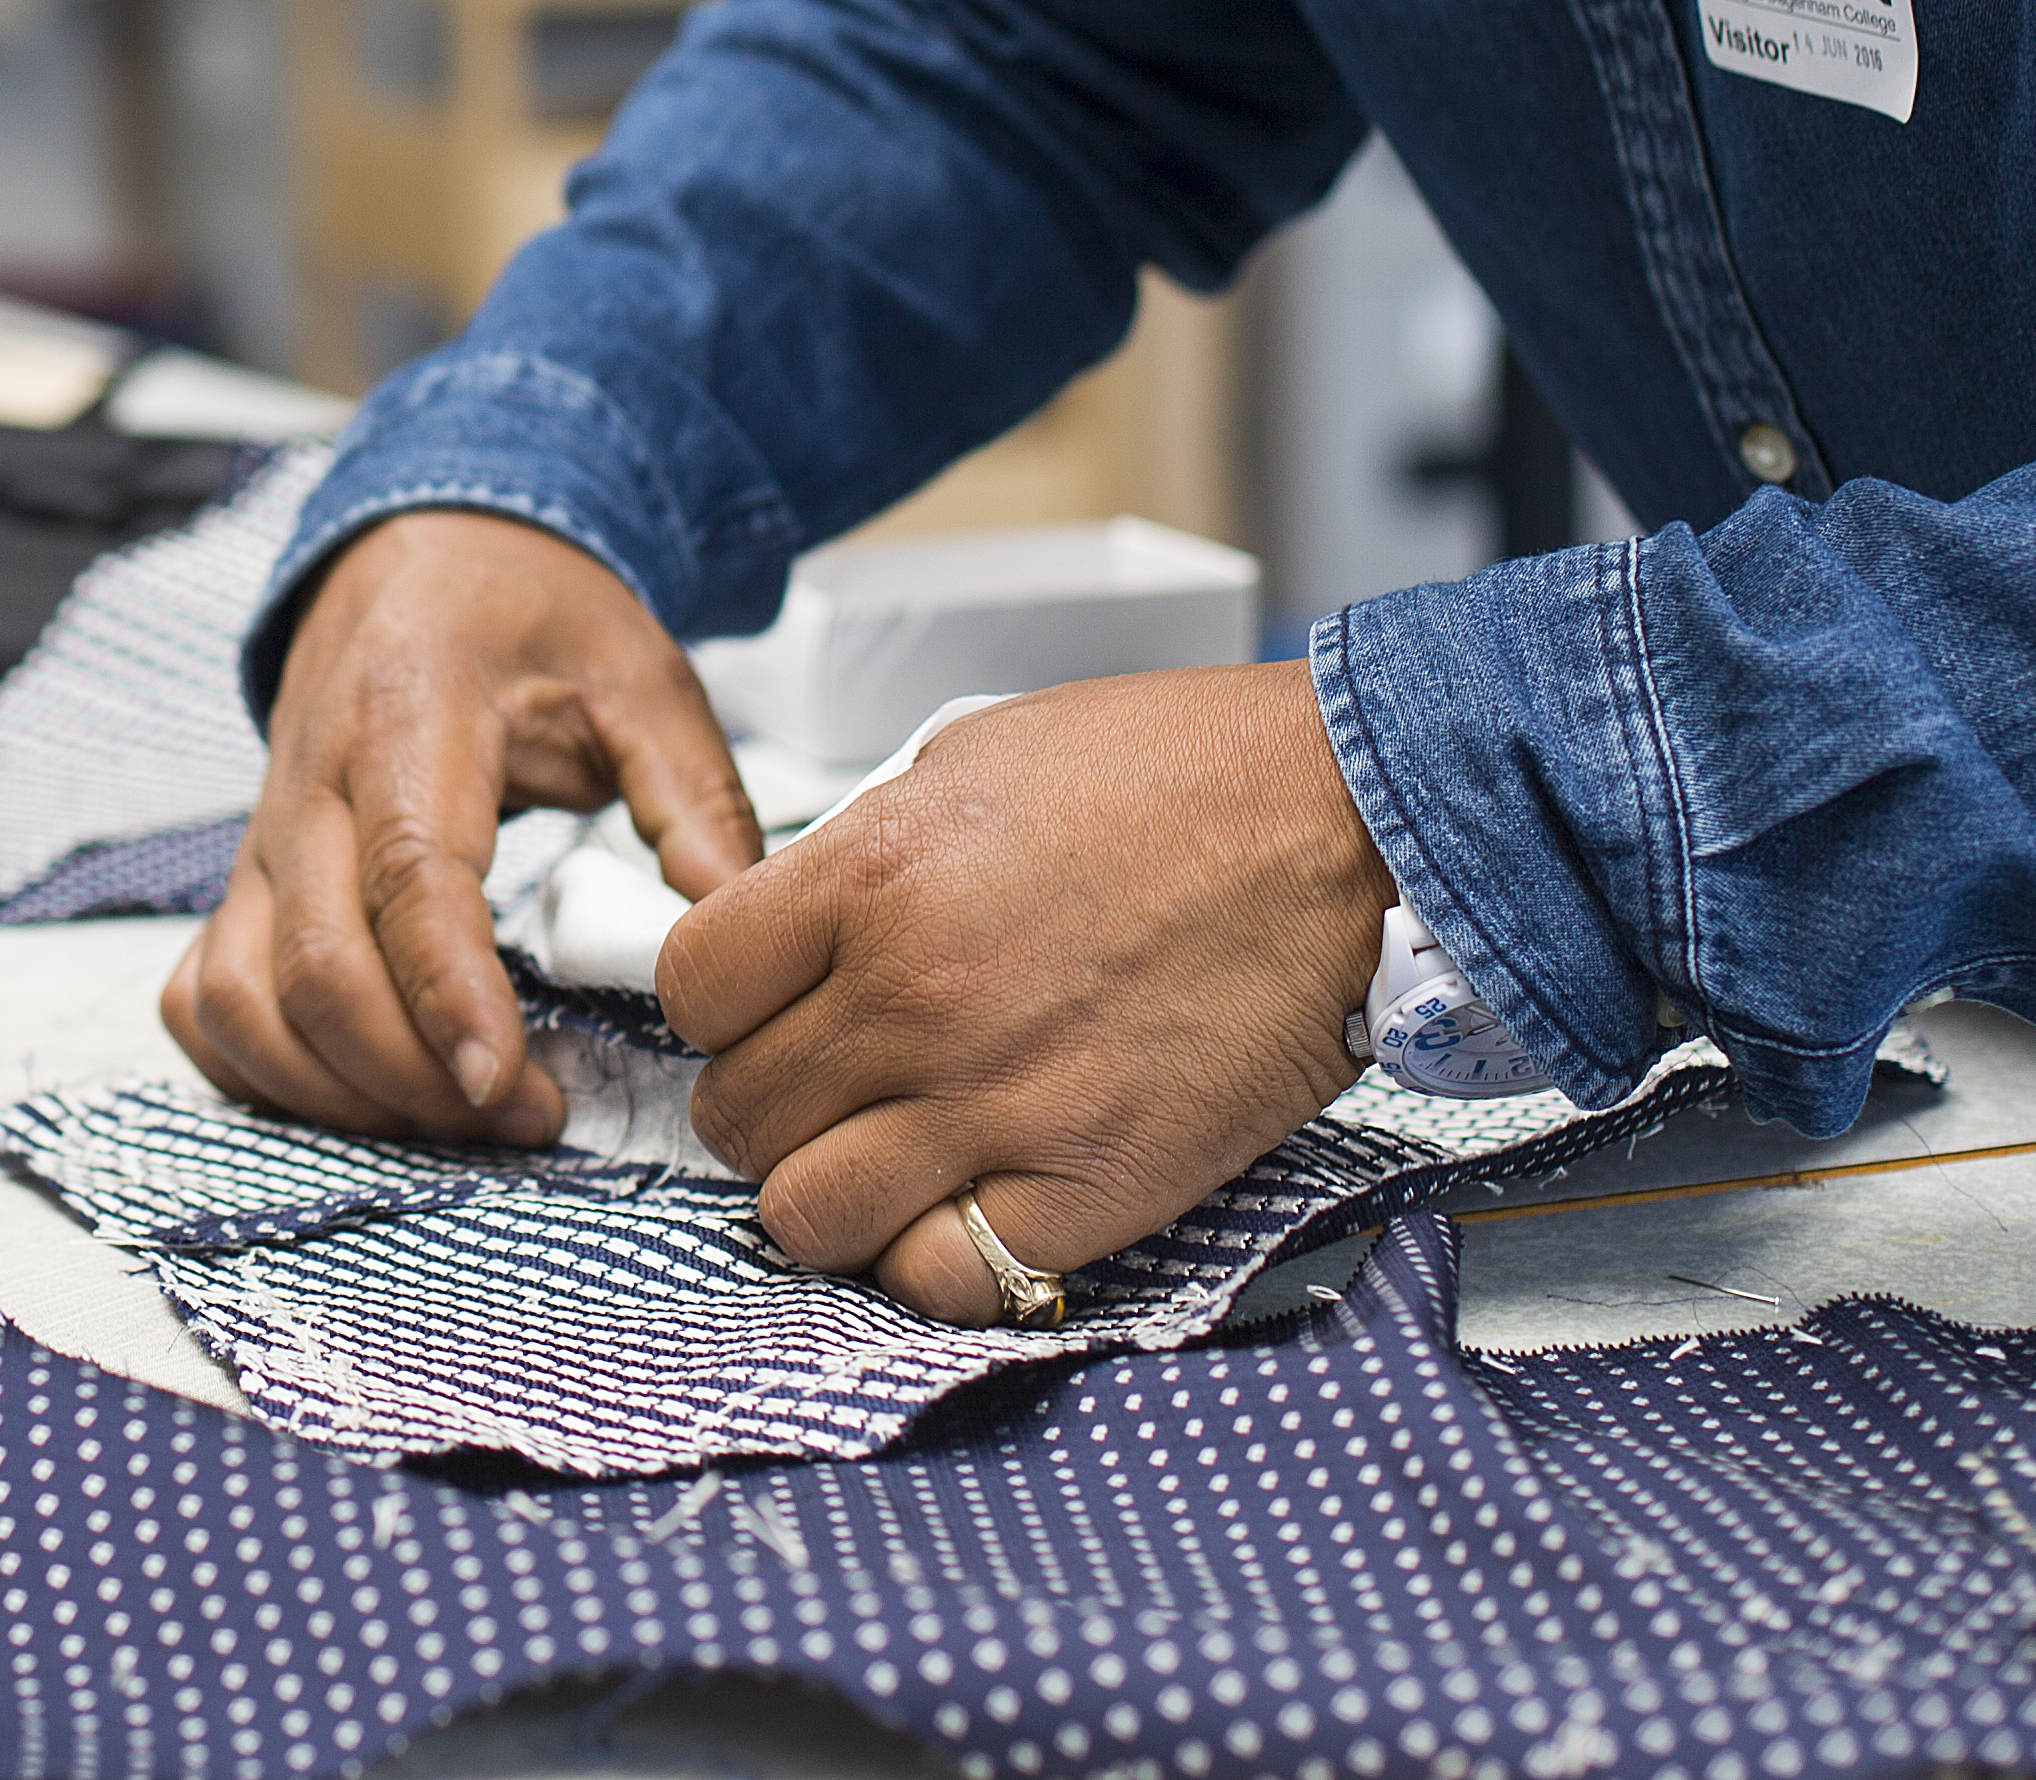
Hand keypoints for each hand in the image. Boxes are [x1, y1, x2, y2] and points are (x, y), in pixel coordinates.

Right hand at [159, 507, 760, 1142]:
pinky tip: (350, 1090)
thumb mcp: (642, 676)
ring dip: (334, 1088)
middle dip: (411, 1075)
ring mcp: (259, 833)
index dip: (448, 995)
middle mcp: (309, 779)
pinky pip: (203, 995)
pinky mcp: (240, 875)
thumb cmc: (531, 618)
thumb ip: (696, 799)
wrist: (423, 550)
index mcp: (410, 715)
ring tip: (450, 1115)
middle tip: (524, 1118)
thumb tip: (733, 928)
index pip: (409, 875)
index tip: (510, 1086)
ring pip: (241, 996)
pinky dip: (258, 1067)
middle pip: (315, 963)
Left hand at [657, 660, 1392, 1322]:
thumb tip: (799, 932)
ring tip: (885, 1160)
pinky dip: (937, 1258)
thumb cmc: (1178, 775)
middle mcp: (914, 997)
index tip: (758, 1009)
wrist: (1343, 826)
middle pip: (736, 1115)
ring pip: (807, 1218)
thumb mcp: (972, 758)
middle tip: (825, 1090)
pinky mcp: (1089, 1187)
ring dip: (830, 1197)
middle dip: (765, 1106)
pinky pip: (944, 1277)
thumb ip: (865, 854)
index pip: (692, 989)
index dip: (718, 1008)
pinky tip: (968, 1206)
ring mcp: (997, 1102)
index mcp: (872, 874)